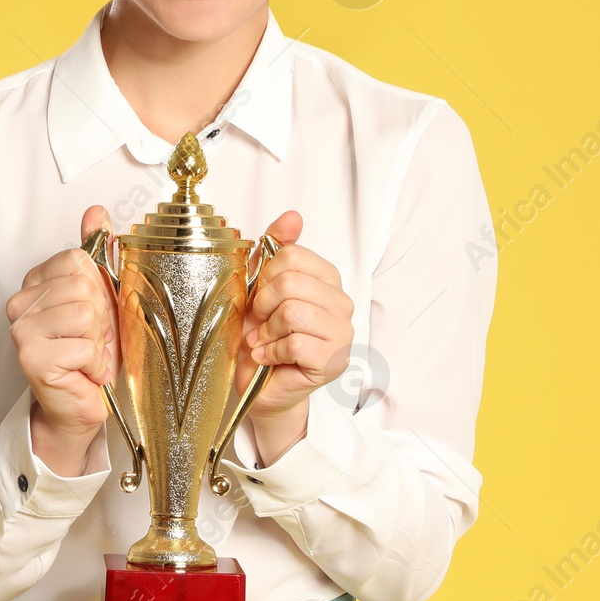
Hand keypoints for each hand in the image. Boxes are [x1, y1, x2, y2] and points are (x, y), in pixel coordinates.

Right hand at [6, 206, 119, 473]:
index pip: (78, 259)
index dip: (99, 290)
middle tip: (91, 341)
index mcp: (35, 282)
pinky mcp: (31, 356)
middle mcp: (20, 302)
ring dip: (97, 342)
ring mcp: (21, 329)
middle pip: (83, 285)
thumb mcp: (102, 298)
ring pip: (85, 313)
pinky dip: (95, 363)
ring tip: (86, 356)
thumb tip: (96, 212)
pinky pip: (84, 345)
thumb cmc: (90, 354)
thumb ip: (98, 253)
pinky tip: (83, 372)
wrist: (80, 405)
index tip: (93, 316)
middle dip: (100, 318)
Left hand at [236, 211, 354, 461]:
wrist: (257, 384)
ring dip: (266, 330)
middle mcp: (341, 302)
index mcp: (326, 278)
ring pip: (292, 312)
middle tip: (259, 322)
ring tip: (264, 340)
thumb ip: (274, 249)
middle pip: (290, 282)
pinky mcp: (334, 361)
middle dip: (262, 304)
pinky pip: (295, 343)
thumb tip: (293, 216)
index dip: (263, 276)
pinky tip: (269, 357)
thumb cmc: (260, 334)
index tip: (258, 295)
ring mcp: (342, 332)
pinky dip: (271, 351)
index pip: (291, 255)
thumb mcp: (258, 286)